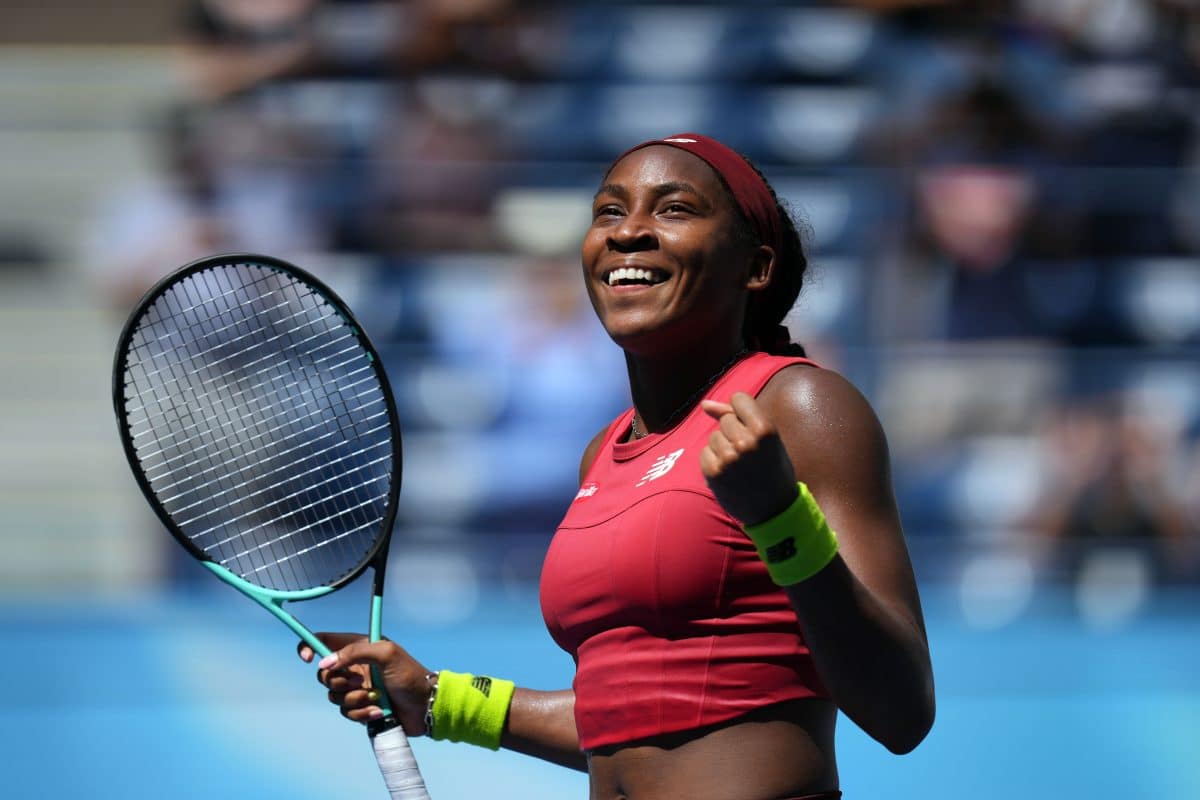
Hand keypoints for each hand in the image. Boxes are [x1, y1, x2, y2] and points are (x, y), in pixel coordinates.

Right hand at [297, 633, 431, 733]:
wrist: (424, 705)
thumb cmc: (409, 674)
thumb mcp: (386, 653)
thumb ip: (355, 652)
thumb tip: (324, 663)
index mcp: (358, 647)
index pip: (324, 641)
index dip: (309, 647)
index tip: (309, 659)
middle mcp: (354, 667)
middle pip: (324, 674)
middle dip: (339, 681)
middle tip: (360, 682)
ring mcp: (356, 688)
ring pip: (334, 696)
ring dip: (354, 699)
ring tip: (376, 698)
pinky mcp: (360, 708)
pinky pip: (346, 712)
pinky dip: (362, 713)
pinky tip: (380, 710)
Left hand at [700, 392, 798, 525]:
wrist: (774, 509)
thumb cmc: (772, 468)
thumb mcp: (767, 438)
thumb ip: (738, 415)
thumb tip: (704, 404)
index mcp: (765, 430)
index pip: (739, 398)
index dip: (743, 411)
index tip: (751, 427)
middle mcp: (746, 442)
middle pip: (725, 419)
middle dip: (734, 431)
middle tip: (750, 452)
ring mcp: (728, 458)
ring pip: (714, 436)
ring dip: (723, 446)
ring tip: (740, 464)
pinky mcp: (714, 472)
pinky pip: (705, 452)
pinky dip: (714, 460)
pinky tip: (729, 472)